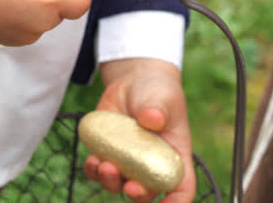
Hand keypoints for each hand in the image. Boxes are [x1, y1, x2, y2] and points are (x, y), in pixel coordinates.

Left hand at [84, 58, 194, 202]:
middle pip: (146, 193)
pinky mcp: (108, 151)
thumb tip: (151, 119)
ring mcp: (128, 161)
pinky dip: (93, 169)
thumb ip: (158, 109)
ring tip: (104, 165)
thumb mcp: (163, 97)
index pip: (181, 188)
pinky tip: (92, 160)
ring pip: (118, 185)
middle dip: (137, 194)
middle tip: (129, 185)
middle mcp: (150, 166)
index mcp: (173, 158)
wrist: (134, 81)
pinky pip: (98, 170)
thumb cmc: (157, 92)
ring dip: (110, 181)